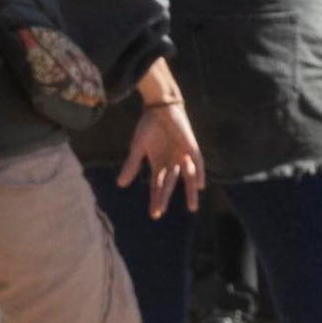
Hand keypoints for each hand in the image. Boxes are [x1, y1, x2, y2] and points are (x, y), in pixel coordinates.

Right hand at [122, 94, 204, 217]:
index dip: (156, 200)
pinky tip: (201, 185)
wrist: (159, 107)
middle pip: (168, 184)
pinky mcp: (191, 147)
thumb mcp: (138, 147)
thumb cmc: (148, 126)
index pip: (157, 186)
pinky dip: (200, 173)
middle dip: (164, 198)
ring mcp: (182, 155)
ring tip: (192, 207)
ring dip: (190, 191)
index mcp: (159, 164)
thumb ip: (132, 165)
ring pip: (188, 177)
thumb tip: (121, 185)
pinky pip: (198, 162)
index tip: (154, 214)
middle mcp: (172, 163)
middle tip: (160, 212)